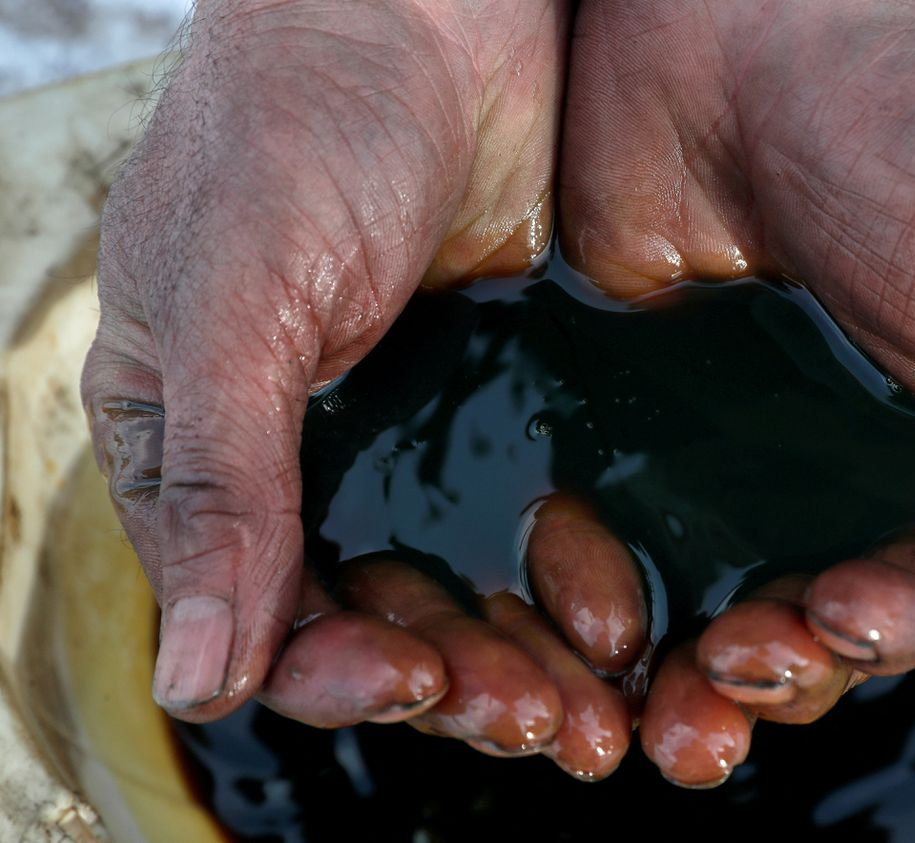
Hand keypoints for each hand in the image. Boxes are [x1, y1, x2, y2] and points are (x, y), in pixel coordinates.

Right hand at [80, 0, 586, 745]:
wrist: (431, 7)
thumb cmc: (299, 121)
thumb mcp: (238, 299)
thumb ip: (223, 484)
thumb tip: (194, 679)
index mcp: (206, 445)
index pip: (259, 609)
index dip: (336, 673)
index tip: (421, 686)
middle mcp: (306, 457)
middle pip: (375, 621)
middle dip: (453, 685)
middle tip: (540, 724)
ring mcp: (412, 429)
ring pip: (461, 589)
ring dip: (521, 657)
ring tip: (593, 708)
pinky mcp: (506, 397)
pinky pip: (533, 519)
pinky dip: (568, 578)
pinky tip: (621, 618)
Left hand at [557, 0, 914, 783]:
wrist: (760, 19)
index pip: (909, 602)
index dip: (877, 638)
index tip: (832, 621)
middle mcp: (820, 469)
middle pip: (792, 628)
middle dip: (767, 676)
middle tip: (723, 676)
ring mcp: (709, 444)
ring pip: (689, 600)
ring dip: (675, 671)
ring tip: (645, 700)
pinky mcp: (612, 405)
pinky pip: (592, 527)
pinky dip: (587, 593)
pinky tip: (578, 623)